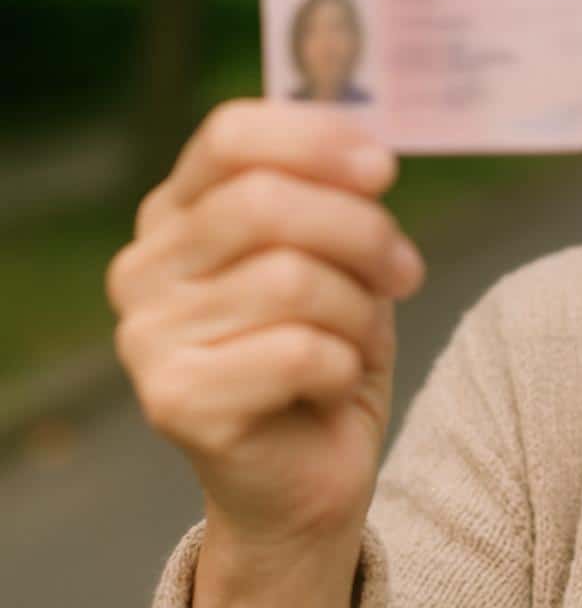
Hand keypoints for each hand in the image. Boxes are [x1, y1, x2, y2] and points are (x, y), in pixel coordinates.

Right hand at [108, 100, 423, 597]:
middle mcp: (146, 267)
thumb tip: (370, 159)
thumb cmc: (326, 352)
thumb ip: (338, 199)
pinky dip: (344, 365)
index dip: (316, 139)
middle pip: (266, 203)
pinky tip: (333, 383)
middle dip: (362, 233)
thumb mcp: (341, 259)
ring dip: (359, 312)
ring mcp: (148, 335)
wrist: (307, 476)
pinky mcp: (174, 400)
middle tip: (405, 272)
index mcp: (179, 213)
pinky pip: (297, 352)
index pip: (232, 135)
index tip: (383, 169)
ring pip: (291, 280)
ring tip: (363, 340)